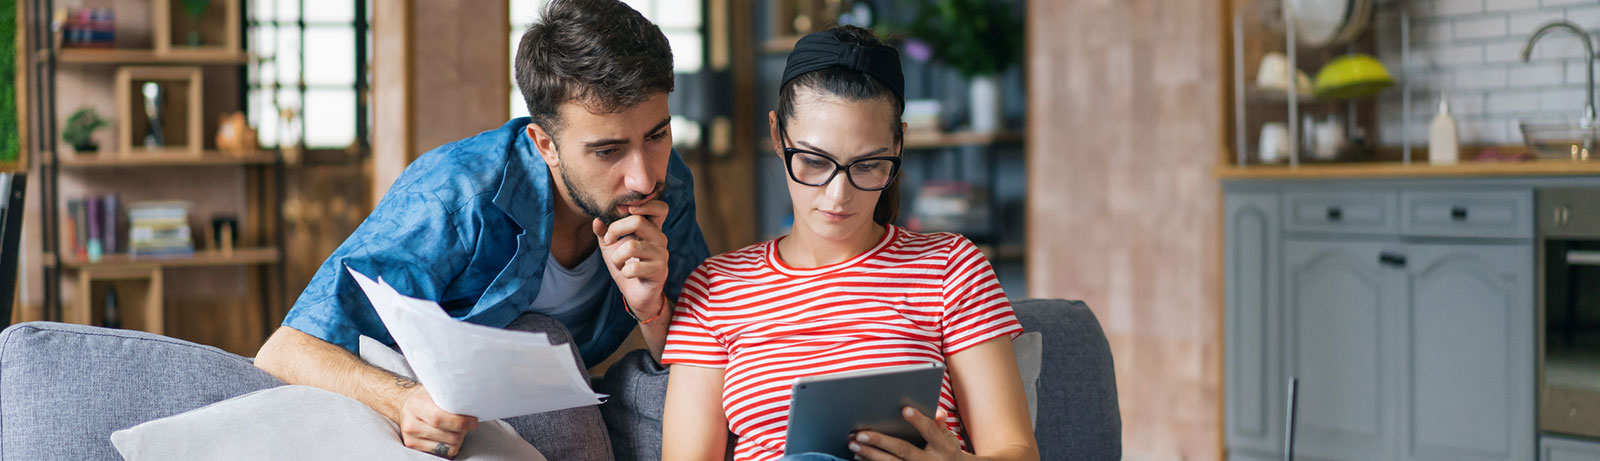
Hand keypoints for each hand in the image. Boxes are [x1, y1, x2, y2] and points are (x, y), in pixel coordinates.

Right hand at [397, 384, 478, 457]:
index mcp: (416, 405)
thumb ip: (449, 397)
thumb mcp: (435, 391)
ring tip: (458, 429)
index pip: (439, 418)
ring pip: (448, 446)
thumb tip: (471, 404)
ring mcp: (412, 438)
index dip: (460, 422)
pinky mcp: (414, 447)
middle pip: (447, 435)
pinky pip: (443, 452)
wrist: (406, 406)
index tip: (473, 420)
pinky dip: (451, 446)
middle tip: (468, 423)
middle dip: (463, 430)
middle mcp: (411, 424)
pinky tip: (450, 435)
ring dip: (459, 439)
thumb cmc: (425, 397)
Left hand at [592, 200, 670, 319]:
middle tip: (608, 239)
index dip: (644, 204)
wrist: (637, 294)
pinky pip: (633, 268)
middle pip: (638, 221)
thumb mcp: (611, 246)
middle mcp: (659, 238)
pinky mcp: (659, 271)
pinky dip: (623, 272)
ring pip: (631, 246)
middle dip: (616, 229)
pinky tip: (626, 274)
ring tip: (618, 263)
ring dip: (616, 257)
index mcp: (651, 228)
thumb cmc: (626, 266)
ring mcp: (661, 255)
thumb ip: (604, 232)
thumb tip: (597, 220)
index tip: (623, 211)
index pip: (659, 207)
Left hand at [849, 407, 968, 460]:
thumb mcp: (949, 438)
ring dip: (870, 454)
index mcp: (943, 447)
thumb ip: (940, 425)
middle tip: (860, 433)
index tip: (905, 409)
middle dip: (881, 441)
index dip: (919, 421)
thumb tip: (938, 412)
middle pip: (903, 450)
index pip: (930, 432)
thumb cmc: (946, 450)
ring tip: (853, 445)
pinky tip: (859, 457)